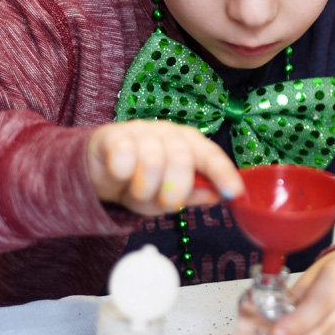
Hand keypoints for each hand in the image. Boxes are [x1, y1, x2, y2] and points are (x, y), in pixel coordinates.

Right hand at [86, 119, 243, 214]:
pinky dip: (122, 172)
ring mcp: (142, 131)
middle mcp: (169, 133)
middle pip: (182, 158)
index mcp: (189, 145)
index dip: (223, 173)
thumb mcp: (169, 197)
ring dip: (144, 187)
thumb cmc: (142, 183)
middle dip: (176, 188)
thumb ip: (194, 195)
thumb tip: (218, 196)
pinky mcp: (114, 134)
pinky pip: (123, 154)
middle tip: (167, 203)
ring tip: (138, 191)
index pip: (210, 155)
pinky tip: (120, 174)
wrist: (102, 174)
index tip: (233, 192)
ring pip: (152, 160)